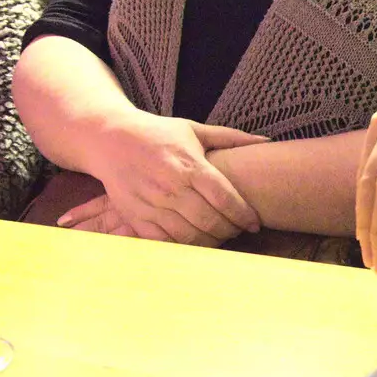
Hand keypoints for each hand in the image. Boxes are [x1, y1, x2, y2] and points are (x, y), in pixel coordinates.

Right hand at [70, 111, 265, 244]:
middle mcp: (172, 187)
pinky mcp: (136, 216)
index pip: (225, 198)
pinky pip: (165, 242)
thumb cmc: (158, 134)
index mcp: (189, 165)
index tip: (254, 224)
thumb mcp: (193, 129)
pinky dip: (183, 247)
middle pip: (211, 221)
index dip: (244, 215)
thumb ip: (230, 137)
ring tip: (220, 238)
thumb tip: (266, 142)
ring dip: (210, 242)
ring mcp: (152, 204)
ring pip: (190, 236)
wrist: (110, 139)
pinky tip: (194, 242)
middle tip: (238, 231)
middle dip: (231, 231)